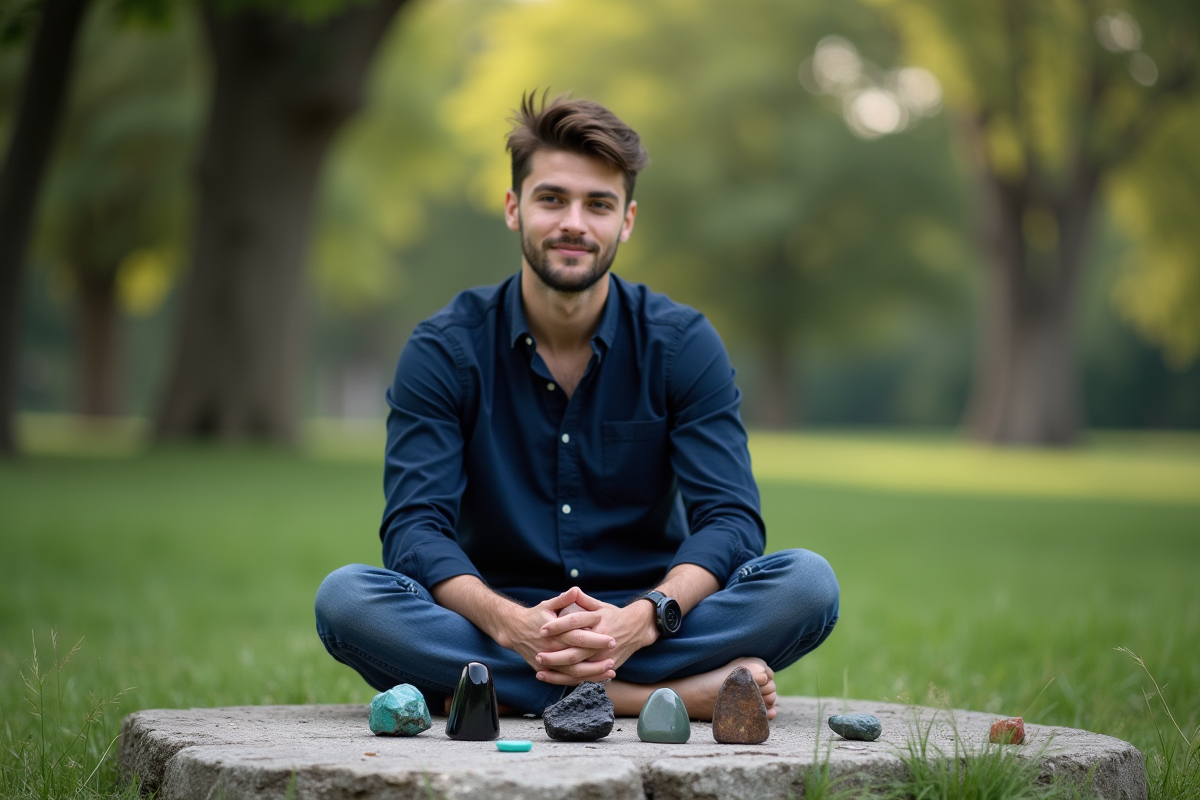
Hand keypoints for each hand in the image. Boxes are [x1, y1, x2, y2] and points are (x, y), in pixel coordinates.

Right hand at [496, 587, 616, 683]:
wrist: (514, 631)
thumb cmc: (535, 616)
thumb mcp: (547, 605)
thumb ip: (563, 600)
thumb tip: (576, 589)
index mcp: (553, 632)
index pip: (578, 637)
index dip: (595, 639)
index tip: (612, 638)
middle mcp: (550, 649)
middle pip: (576, 657)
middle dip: (597, 659)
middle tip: (614, 658)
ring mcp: (547, 662)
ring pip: (572, 672)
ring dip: (592, 673)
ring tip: (610, 671)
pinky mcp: (545, 670)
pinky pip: (564, 678)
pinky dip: (581, 680)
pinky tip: (595, 679)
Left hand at [535, 589, 657, 683]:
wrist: (637, 629)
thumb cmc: (614, 616)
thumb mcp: (600, 605)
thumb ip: (583, 600)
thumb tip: (571, 590)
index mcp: (598, 621)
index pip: (574, 622)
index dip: (557, 626)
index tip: (542, 630)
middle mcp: (601, 640)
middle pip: (575, 650)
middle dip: (555, 655)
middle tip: (539, 655)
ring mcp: (604, 656)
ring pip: (579, 667)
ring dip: (559, 671)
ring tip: (541, 672)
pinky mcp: (606, 666)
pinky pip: (586, 676)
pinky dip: (570, 679)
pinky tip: (555, 679)